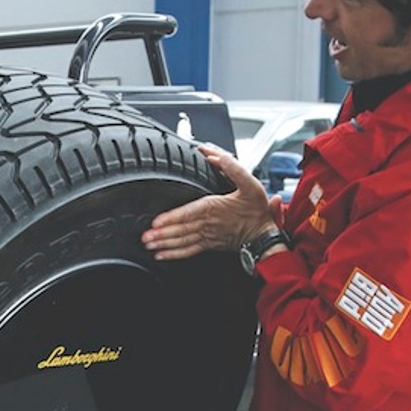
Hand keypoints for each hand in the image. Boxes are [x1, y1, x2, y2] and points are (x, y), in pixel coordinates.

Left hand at [142, 143, 282, 260]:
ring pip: (182, 240)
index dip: (173, 217)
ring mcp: (208, 235)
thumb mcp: (251, 184)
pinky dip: (174, 254)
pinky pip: (189, 250)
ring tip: (149, 245)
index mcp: (215, 207)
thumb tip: (214, 156)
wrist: (264, 236)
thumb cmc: (257, 211)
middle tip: (145, 237)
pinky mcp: (209, 244)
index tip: (157, 222)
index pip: (189, 213)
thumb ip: (233, 168)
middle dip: (162, 233)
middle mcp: (208, 223)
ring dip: (164, 243)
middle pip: (181, 228)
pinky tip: (162, 255)